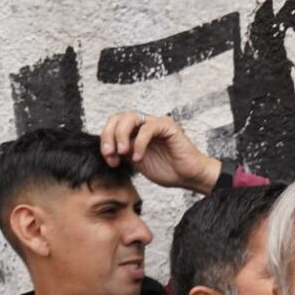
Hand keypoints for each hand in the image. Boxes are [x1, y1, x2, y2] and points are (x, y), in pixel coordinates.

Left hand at [99, 111, 221, 193]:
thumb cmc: (168, 170)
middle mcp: (145, 124)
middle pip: (118, 117)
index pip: (113, 125)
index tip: (109, 160)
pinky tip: (139, 158)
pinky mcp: (168, 126)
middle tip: (110, 153)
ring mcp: (156, 123)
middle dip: (109, 135)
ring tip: (122, 152)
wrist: (188, 177)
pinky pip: (147, 128)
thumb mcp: (136, 161)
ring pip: (130, 117)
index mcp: (136, 131)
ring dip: (121, 135)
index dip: (106, 140)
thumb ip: (123, 152)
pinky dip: (139, 143)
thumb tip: (105, 149)